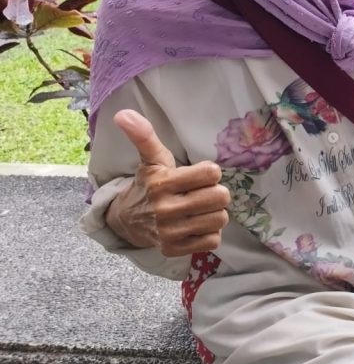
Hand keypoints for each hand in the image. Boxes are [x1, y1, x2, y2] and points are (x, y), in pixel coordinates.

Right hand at [105, 109, 229, 255]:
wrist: (126, 221)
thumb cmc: (148, 185)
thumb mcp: (150, 159)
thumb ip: (143, 136)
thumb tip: (122, 113)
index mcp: (162, 184)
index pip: (212, 173)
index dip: (210, 172)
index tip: (199, 175)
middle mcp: (166, 209)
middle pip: (221, 197)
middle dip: (216, 192)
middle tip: (203, 192)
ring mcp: (170, 232)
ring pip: (220, 219)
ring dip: (215, 213)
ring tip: (200, 209)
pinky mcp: (174, 249)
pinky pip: (212, 241)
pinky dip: (209, 233)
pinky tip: (196, 225)